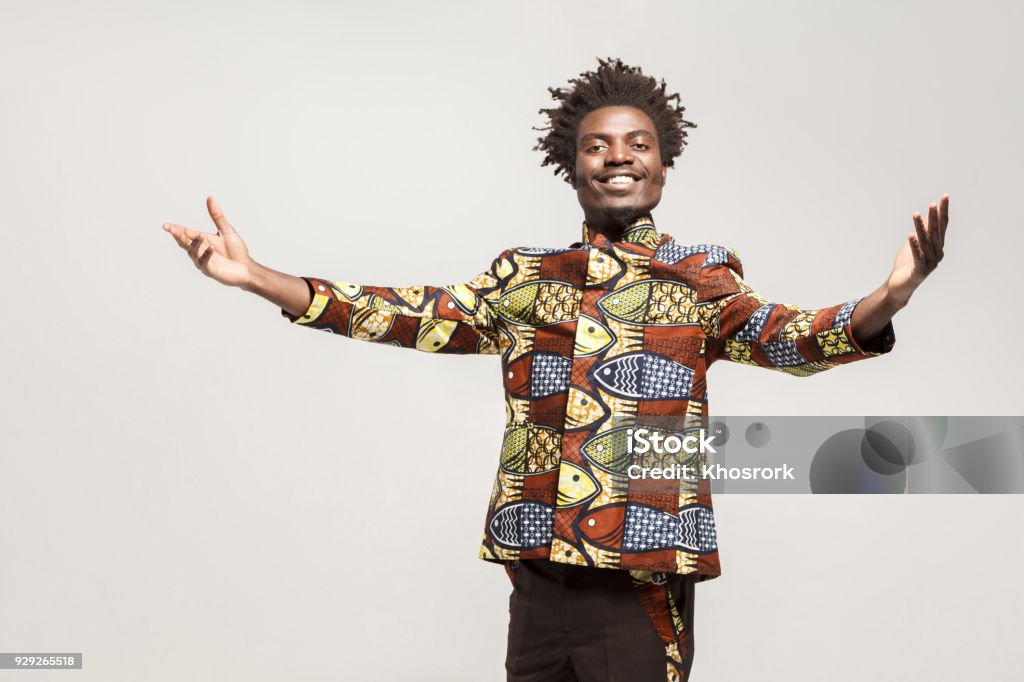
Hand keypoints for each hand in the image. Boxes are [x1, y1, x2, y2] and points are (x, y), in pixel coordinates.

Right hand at [163, 196, 254, 287]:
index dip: (175, 230)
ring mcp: (204, 261)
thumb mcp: (227, 230)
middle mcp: (200, 251)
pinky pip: (205, 263)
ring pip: (193, 252)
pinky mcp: (211, 270)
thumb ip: (217, 216)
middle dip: (178, 236)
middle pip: (185, 243)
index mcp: (202, 240)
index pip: (186, 233)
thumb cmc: (236, 250)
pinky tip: (211, 248)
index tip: (166, 225)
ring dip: (196, 244)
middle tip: (172, 230)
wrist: (246, 268)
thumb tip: (210, 198)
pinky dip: (206, 255)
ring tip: (201, 236)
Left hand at [885, 194, 947, 308]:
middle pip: (936, 233)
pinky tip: (910, 235)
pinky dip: (914, 246)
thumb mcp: (915, 245)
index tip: (945, 197)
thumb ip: (922, 233)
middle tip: (933, 203)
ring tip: (916, 215)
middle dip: (934, 218)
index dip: (943, 212)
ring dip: (921, 228)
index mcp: (937, 247)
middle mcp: (937, 254)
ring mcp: (930, 264)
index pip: (942, 226)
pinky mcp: (919, 272)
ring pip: (926, 243)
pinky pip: (917, 257)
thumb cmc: (907, 265)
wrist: (899, 287)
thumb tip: (928, 216)